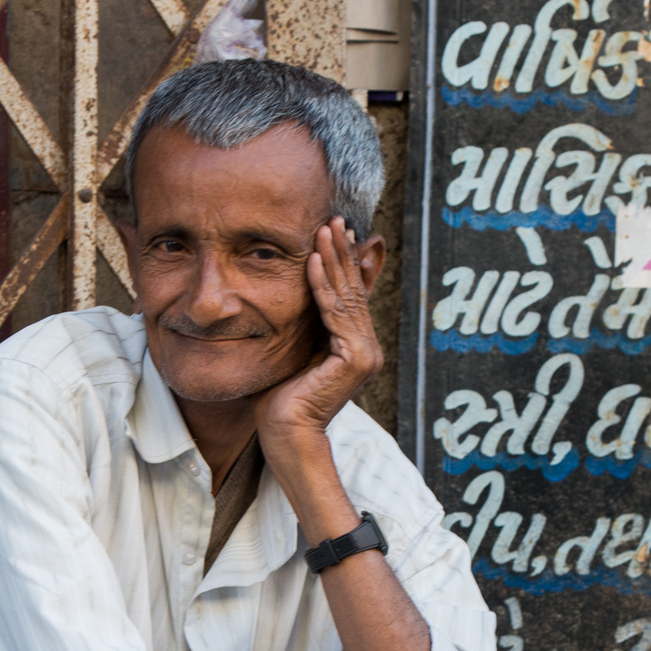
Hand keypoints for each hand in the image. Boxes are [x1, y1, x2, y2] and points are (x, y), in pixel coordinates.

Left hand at [255, 217, 382, 449]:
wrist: (286, 433)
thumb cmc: (281, 398)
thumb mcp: (295, 348)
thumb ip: (305, 322)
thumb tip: (299, 292)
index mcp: (357, 347)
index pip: (350, 295)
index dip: (343, 261)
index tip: (333, 231)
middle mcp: (368, 349)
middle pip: (353, 290)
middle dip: (341, 251)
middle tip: (333, 218)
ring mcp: (366, 354)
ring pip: (346, 296)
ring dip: (333, 258)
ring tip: (324, 228)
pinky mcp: (355, 358)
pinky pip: (334, 312)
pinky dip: (322, 283)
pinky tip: (312, 259)